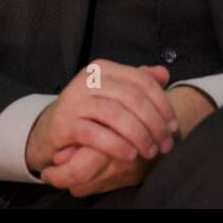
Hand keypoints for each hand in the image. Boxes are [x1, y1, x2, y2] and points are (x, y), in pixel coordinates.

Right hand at [25, 60, 179, 180]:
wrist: (49, 130)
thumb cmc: (88, 112)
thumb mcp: (112, 93)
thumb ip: (137, 82)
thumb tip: (164, 73)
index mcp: (103, 68)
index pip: (140, 80)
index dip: (161, 103)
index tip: (173, 125)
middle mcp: (88, 79)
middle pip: (131, 97)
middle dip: (154, 122)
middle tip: (165, 143)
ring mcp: (74, 99)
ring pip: (115, 114)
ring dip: (139, 135)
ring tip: (150, 151)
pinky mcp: (64, 122)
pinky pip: (95, 134)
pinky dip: (117, 145)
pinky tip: (130, 154)